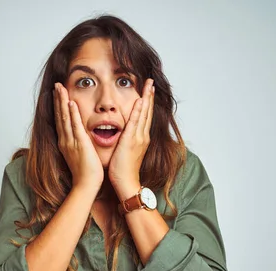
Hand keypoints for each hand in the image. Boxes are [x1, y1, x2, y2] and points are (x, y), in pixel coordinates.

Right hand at [54, 82, 103, 191]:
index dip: (59, 107)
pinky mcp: (79, 143)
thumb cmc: (86, 174)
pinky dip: (72, 113)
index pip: (61, 121)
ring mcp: (71, 141)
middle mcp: (65, 140)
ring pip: (65, 117)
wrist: (85, 185)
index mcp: (66, 143)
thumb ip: (79, 145)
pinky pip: (75, 125)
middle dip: (58, 99)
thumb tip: (81, 140)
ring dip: (62, 101)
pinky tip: (70, 102)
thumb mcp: (80, 156)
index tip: (58, 94)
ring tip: (60, 87)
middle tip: (56, 85)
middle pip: (60, 116)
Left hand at [108, 78, 154, 200]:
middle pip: (147, 112)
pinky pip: (135, 123)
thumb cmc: (124, 170)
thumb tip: (123, 135)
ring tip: (149, 85)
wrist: (126, 182)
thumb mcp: (126, 152)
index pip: (145, 116)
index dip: (147, 103)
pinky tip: (140, 100)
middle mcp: (142, 136)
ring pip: (144, 114)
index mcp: (140, 138)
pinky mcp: (131, 141)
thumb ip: (126, 142)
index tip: (148, 90)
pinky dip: (139, 111)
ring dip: (146, 98)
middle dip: (149, 96)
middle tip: (151, 82)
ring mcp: (138, 138)